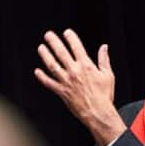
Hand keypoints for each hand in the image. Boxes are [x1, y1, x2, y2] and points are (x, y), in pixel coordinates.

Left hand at [34, 29, 124, 145]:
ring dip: (45, 56)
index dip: (70, 38)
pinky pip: (49, 83)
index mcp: (86, 66)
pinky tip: (37, 71)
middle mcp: (74, 72)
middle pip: (61, 53)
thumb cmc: (104, 95)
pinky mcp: (62, 92)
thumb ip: (104, 60)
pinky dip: (42, 77)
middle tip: (48, 35)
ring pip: (52, 65)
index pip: (76, 47)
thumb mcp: (108, 75)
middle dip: (54, 42)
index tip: (66, 33)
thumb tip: (104, 47)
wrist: (98, 112)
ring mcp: (66, 82)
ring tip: (41, 48)